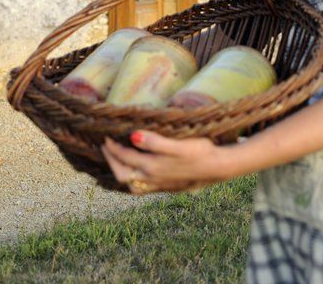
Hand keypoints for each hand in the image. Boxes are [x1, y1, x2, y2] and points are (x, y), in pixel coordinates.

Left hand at [101, 131, 226, 194]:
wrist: (217, 167)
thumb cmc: (199, 152)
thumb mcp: (178, 145)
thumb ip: (154, 142)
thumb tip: (132, 137)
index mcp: (152, 166)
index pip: (124, 157)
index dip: (113, 147)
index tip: (105, 136)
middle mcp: (152, 178)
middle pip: (123, 174)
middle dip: (111, 160)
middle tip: (106, 146)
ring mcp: (159, 184)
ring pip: (131, 184)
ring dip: (121, 172)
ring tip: (117, 161)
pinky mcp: (166, 187)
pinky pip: (142, 187)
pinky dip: (133, 179)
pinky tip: (137, 173)